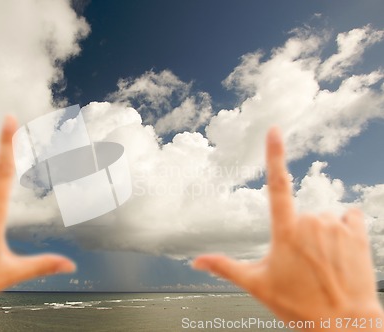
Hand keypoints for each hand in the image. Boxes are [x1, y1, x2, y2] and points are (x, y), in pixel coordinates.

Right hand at [193, 127, 383, 330]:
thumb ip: (224, 267)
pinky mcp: (358, 232)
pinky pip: (349, 216)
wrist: (344, 325)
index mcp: (285, 231)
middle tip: (301, 264)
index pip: (276, 184)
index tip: (274, 130)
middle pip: (300, 214)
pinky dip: (344, 228)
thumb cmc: (300, 305)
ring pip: (323, 218)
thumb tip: (196, 261)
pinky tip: (341, 251)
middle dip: (298, 233)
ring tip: (323, 263)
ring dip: (321, 234)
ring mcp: (336, 226)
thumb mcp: (257, 285)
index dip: (274, 154)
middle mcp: (311, 222)